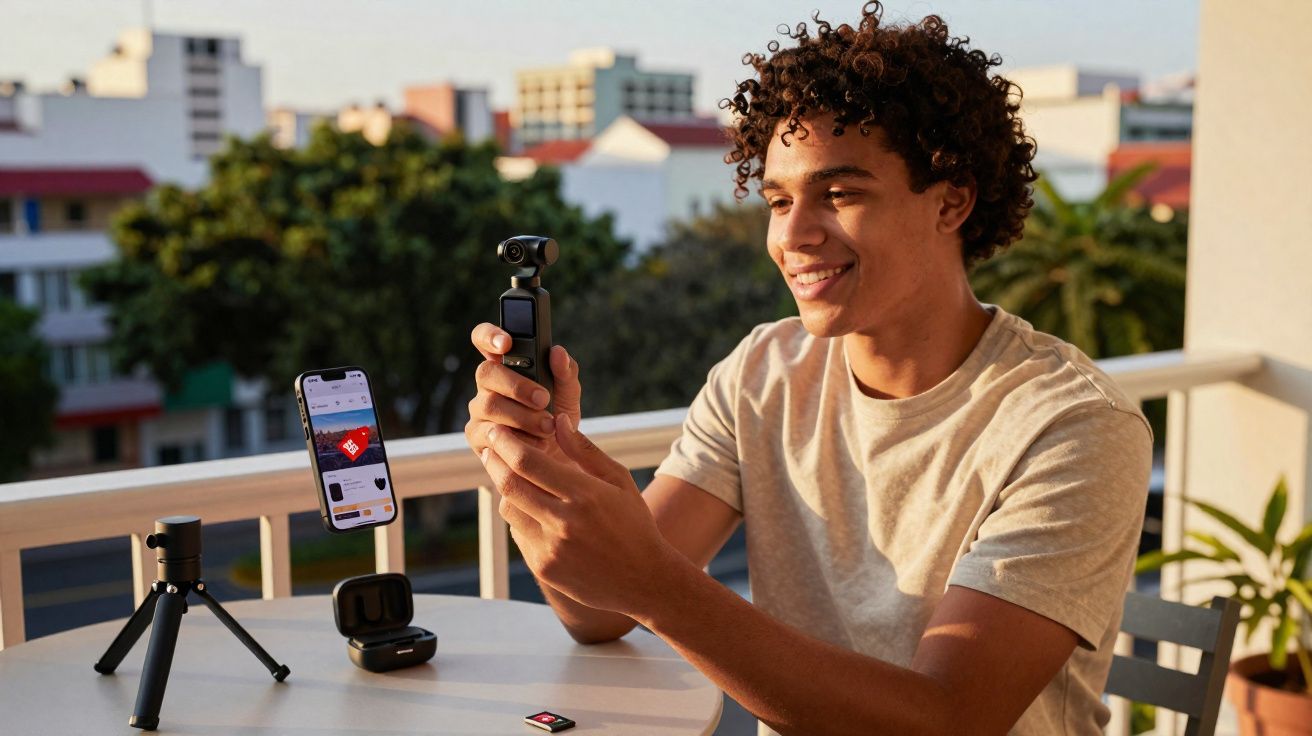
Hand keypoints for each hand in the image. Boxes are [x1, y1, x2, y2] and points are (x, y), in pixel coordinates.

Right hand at [465, 322, 581, 459]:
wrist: (558, 457)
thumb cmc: (558, 417)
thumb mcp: (568, 394)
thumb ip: (566, 372)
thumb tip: (558, 352)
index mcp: (506, 364)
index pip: (484, 339)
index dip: (489, 335)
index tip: (507, 343)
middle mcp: (488, 384)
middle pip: (486, 372)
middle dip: (516, 385)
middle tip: (543, 399)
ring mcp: (479, 409)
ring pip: (489, 405)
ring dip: (522, 416)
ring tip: (547, 427)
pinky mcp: (477, 436)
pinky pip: (489, 434)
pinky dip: (516, 439)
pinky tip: (534, 443)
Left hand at [479, 413, 679, 616]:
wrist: (644, 580)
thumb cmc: (634, 523)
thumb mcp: (619, 480)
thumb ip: (585, 451)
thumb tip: (558, 421)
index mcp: (584, 495)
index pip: (528, 462)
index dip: (506, 443)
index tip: (497, 431)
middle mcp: (563, 522)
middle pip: (510, 483)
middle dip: (494, 460)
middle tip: (489, 445)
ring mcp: (550, 548)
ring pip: (509, 509)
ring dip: (507, 488)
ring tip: (514, 475)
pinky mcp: (543, 567)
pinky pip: (518, 534)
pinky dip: (521, 516)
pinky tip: (534, 509)